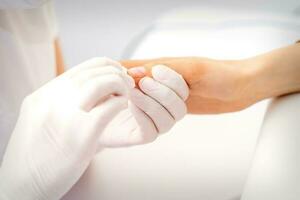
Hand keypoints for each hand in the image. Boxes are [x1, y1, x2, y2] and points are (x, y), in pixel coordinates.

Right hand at [0, 58, 133, 199]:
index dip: (105, 65)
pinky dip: (121, 103)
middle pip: (94, 73)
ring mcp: (67, 115)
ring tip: (127, 94)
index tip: (116, 72)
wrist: (24, 183)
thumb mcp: (40, 118)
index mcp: (44, 95)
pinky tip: (123, 107)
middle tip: (127, 82)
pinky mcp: (83, 133)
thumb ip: (59, 100)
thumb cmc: (37, 153)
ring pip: (102, 83)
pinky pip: (111, 107)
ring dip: (120, 86)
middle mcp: (53, 100)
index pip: (82, 68)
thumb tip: (88, 87)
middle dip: (116, 74)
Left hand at [99, 64, 188, 146]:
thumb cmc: (115, 91)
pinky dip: (142, 116)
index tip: (156, 70)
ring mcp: (157, 127)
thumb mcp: (127, 77)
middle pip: (179, 108)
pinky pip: (150, 131)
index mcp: (169, 97)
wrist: (98, 110)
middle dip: (163, 92)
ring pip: (167, 121)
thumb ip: (137, 73)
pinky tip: (130, 104)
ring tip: (133, 92)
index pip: (182, 91)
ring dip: (151, 103)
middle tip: (144, 82)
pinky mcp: (143, 137)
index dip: (173, 79)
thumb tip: (143, 72)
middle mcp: (167, 114)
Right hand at [122, 44, 299, 113]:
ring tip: (147, 104)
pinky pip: (160, 110)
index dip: (117, 76)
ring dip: (151, 104)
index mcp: (162, 65)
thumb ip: (163, 70)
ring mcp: (169, 92)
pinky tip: (153, 114)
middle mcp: (162, 78)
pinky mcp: (176, 104)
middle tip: (131, 98)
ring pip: (149, 100)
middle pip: (136, 85)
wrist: (241, 86)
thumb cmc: (220, 73)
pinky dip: (157, 112)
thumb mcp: (192, 69)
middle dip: (135, 93)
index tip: (109, 89)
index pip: (129, 68)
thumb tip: (132, 73)